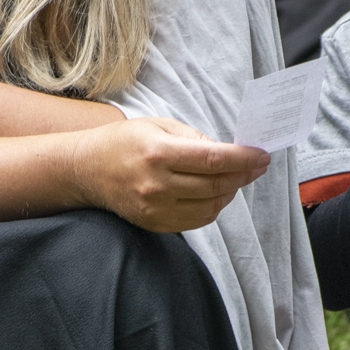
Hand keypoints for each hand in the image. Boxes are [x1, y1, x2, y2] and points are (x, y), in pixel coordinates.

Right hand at [66, 118, 270, 232]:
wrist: (87, 169)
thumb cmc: (124, 142)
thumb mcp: (159, 126)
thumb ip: (194, 139)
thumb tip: (227, 153)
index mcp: (159, 153)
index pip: (214, 160)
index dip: (244, 159)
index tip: (262, 156)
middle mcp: (157, 184)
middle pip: (216, 185)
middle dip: (244, 175)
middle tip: (257, 166)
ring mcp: (155, 208)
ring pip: (210, 206)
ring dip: (230, 192)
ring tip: (236, 178)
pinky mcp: (154, 223)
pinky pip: (197, 220)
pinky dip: (213, 207)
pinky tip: (216, 193)